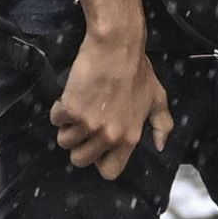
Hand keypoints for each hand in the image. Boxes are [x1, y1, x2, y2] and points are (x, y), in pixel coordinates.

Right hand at [51, 29, 171, 178]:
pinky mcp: (71, 109)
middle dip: (79, 145)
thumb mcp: (156, 97)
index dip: (101, 160)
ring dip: (67, 127)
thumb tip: (160, 145)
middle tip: (83, 125)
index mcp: (129, 137)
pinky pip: (55, 121)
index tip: (98, 146)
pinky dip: (59, 110)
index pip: (110, 171)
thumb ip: (162, 124)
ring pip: (64, 142)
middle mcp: (109, 136)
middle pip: (81, 160)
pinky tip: (70, 97)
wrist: (117, 46)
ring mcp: (88, 124)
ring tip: (76, 109)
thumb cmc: (137, 69)